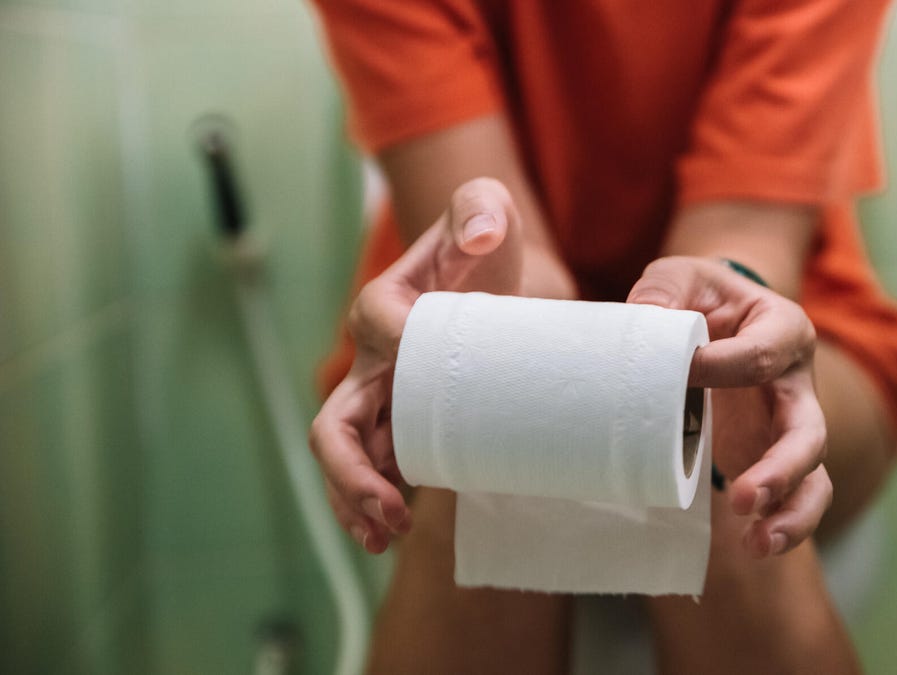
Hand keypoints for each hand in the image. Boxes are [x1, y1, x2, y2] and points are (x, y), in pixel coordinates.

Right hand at [310, 177, 532, 552]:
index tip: (443, 375)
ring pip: (345, 455)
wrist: (502, 282)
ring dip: (355, 500)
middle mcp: (373, 358)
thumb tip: (480, 236)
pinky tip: (390, 533)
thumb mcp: (488, 212)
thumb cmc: (487, 246)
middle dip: (351, 470)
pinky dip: (372, 503)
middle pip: (335, 421)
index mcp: (385, 305)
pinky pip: (374, 468)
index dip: (401, 350)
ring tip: (384, 535)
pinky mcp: (406, 422)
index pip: (378, 327)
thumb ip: (480, 206)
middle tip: (389, 509)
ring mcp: (384, 397)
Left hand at [627, 256, 831, 557]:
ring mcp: (791, 426)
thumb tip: (641, 323)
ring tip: (757, 543)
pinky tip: (755, 546)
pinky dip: (782, 525)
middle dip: (780, 468)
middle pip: (808, 430)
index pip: (763, 354)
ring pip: (813, 474)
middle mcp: (798, 383)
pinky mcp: (773, 457)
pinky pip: (795, 497)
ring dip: (790, 511)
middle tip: (743, 497)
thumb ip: (661, 293)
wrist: (711, 320)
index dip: (722, 367)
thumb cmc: (696, 299)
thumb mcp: (678, 279)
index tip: (683, 374)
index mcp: (783, 328)